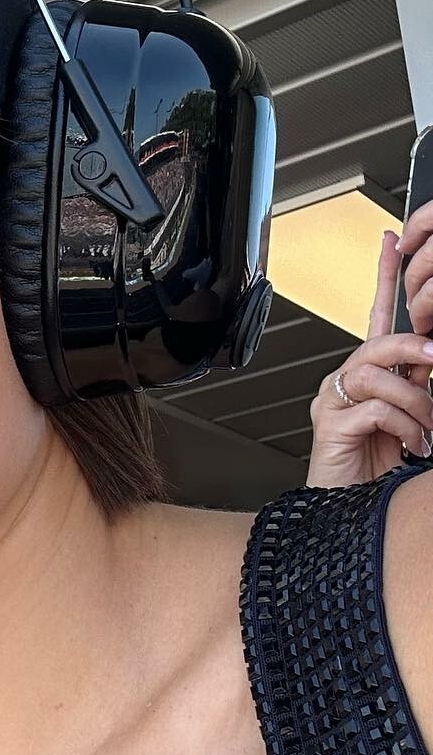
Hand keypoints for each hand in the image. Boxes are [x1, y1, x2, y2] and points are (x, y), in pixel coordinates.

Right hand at [306, 220, 432, 487]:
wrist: (349, 513)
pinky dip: (402, 425)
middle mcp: (348, 380)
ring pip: (376, 372)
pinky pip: (374, 406)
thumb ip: (422, 390)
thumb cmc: (380, 468)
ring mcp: (335, 400)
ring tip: (426, 429)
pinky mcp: (331, 423)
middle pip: (378, 340)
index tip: (393, 241)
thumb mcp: (413, 419)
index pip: (377, 314)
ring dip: (415, 400)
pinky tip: (408, 444)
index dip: (385, 276)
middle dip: (413, 348)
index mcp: (370, 374)